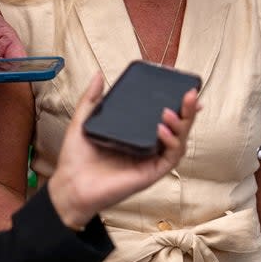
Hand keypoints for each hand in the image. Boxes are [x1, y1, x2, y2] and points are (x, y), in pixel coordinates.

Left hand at [46, 71, 197, 227]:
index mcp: (135, 134)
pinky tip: (161, 130)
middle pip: (177, 128)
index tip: (184, 89)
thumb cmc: (76, 159)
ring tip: (170, 111)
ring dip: (181, 125)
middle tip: (190, 94)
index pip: (163, 117)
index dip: (178, 104)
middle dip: (187, 111)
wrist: (70, 185)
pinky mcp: (151, 173)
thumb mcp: (83, 121)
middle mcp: (147, 147)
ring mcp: (150, 160)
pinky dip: (170, 143)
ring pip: (179, 142)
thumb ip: (91, 98)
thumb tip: (98, 75)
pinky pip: (170, 158)